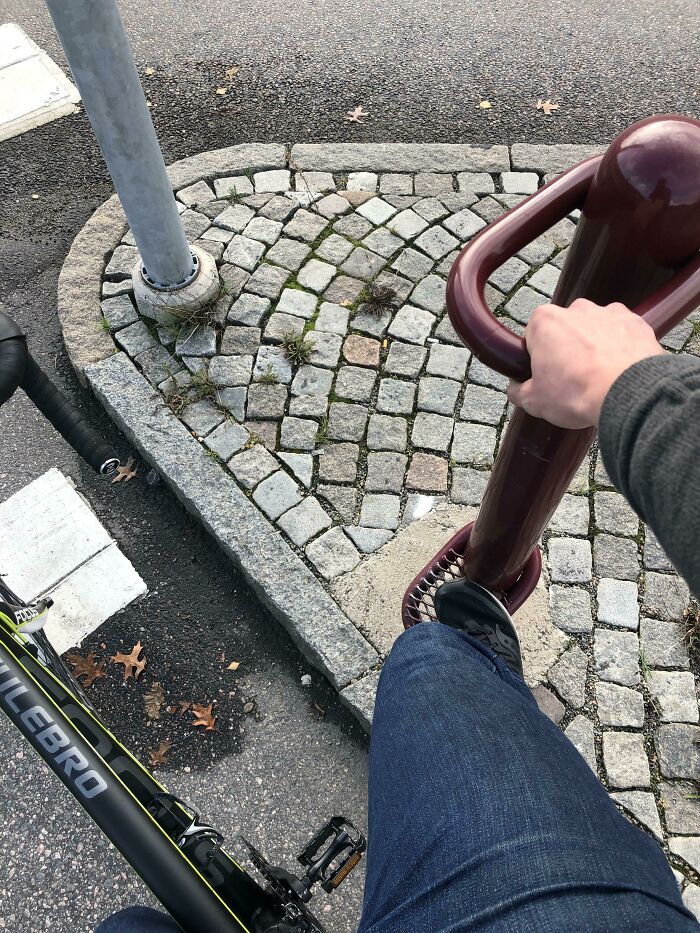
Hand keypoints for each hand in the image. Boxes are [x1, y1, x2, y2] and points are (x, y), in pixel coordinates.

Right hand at [506, 299, 664, 427]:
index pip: (532, 337)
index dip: (537, 358)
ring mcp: (608, 312)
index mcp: (545, 321)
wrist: (628, 393)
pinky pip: (622, 333)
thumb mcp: (534, 400)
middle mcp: (576, 309)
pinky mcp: (635, 322)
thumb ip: (519, 391)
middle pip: (564, 330)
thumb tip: (516, 389)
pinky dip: (620, 348)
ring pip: (594, 330)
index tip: (544, 375)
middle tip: (571, 379)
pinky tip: (619, 371)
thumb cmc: (577, 392)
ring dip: (594, 347)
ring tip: (599, 377)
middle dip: (566, 349)